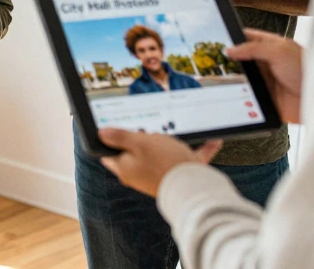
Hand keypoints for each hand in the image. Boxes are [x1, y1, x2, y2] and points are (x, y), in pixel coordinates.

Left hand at [99, 128, 222, 197]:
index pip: (110, 154)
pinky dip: (200, 149)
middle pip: (137, 154)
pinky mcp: (180, 177)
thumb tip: (100, 134)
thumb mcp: (138, 143)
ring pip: (165, 154)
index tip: (114, 128)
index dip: (110, 140)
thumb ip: (119, 137)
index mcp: (125, 168)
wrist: (194, 188)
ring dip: (173, 142)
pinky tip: (213, 140)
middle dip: (144, 139)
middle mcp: (140, 175)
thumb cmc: (163, 163)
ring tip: (178, 129)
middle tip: (147, 125)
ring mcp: (160, 176)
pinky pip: (189, 159)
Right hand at [224, 29, 303, 123]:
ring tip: (216, 77)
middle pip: (241, 60)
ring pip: (242, 79)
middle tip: (211, 60)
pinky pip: (247, 98)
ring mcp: (266, 82)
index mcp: (271, 47)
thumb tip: (231, 49)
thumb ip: (253, 49)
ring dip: (232, 80)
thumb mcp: (279, 51)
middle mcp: (267, 64)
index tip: (216, 40)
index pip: (247, 38)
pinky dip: (238, 97)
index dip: (233, 38)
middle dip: (228, 61)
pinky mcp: (265, 99)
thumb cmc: (308, 71)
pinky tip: (229, 95)